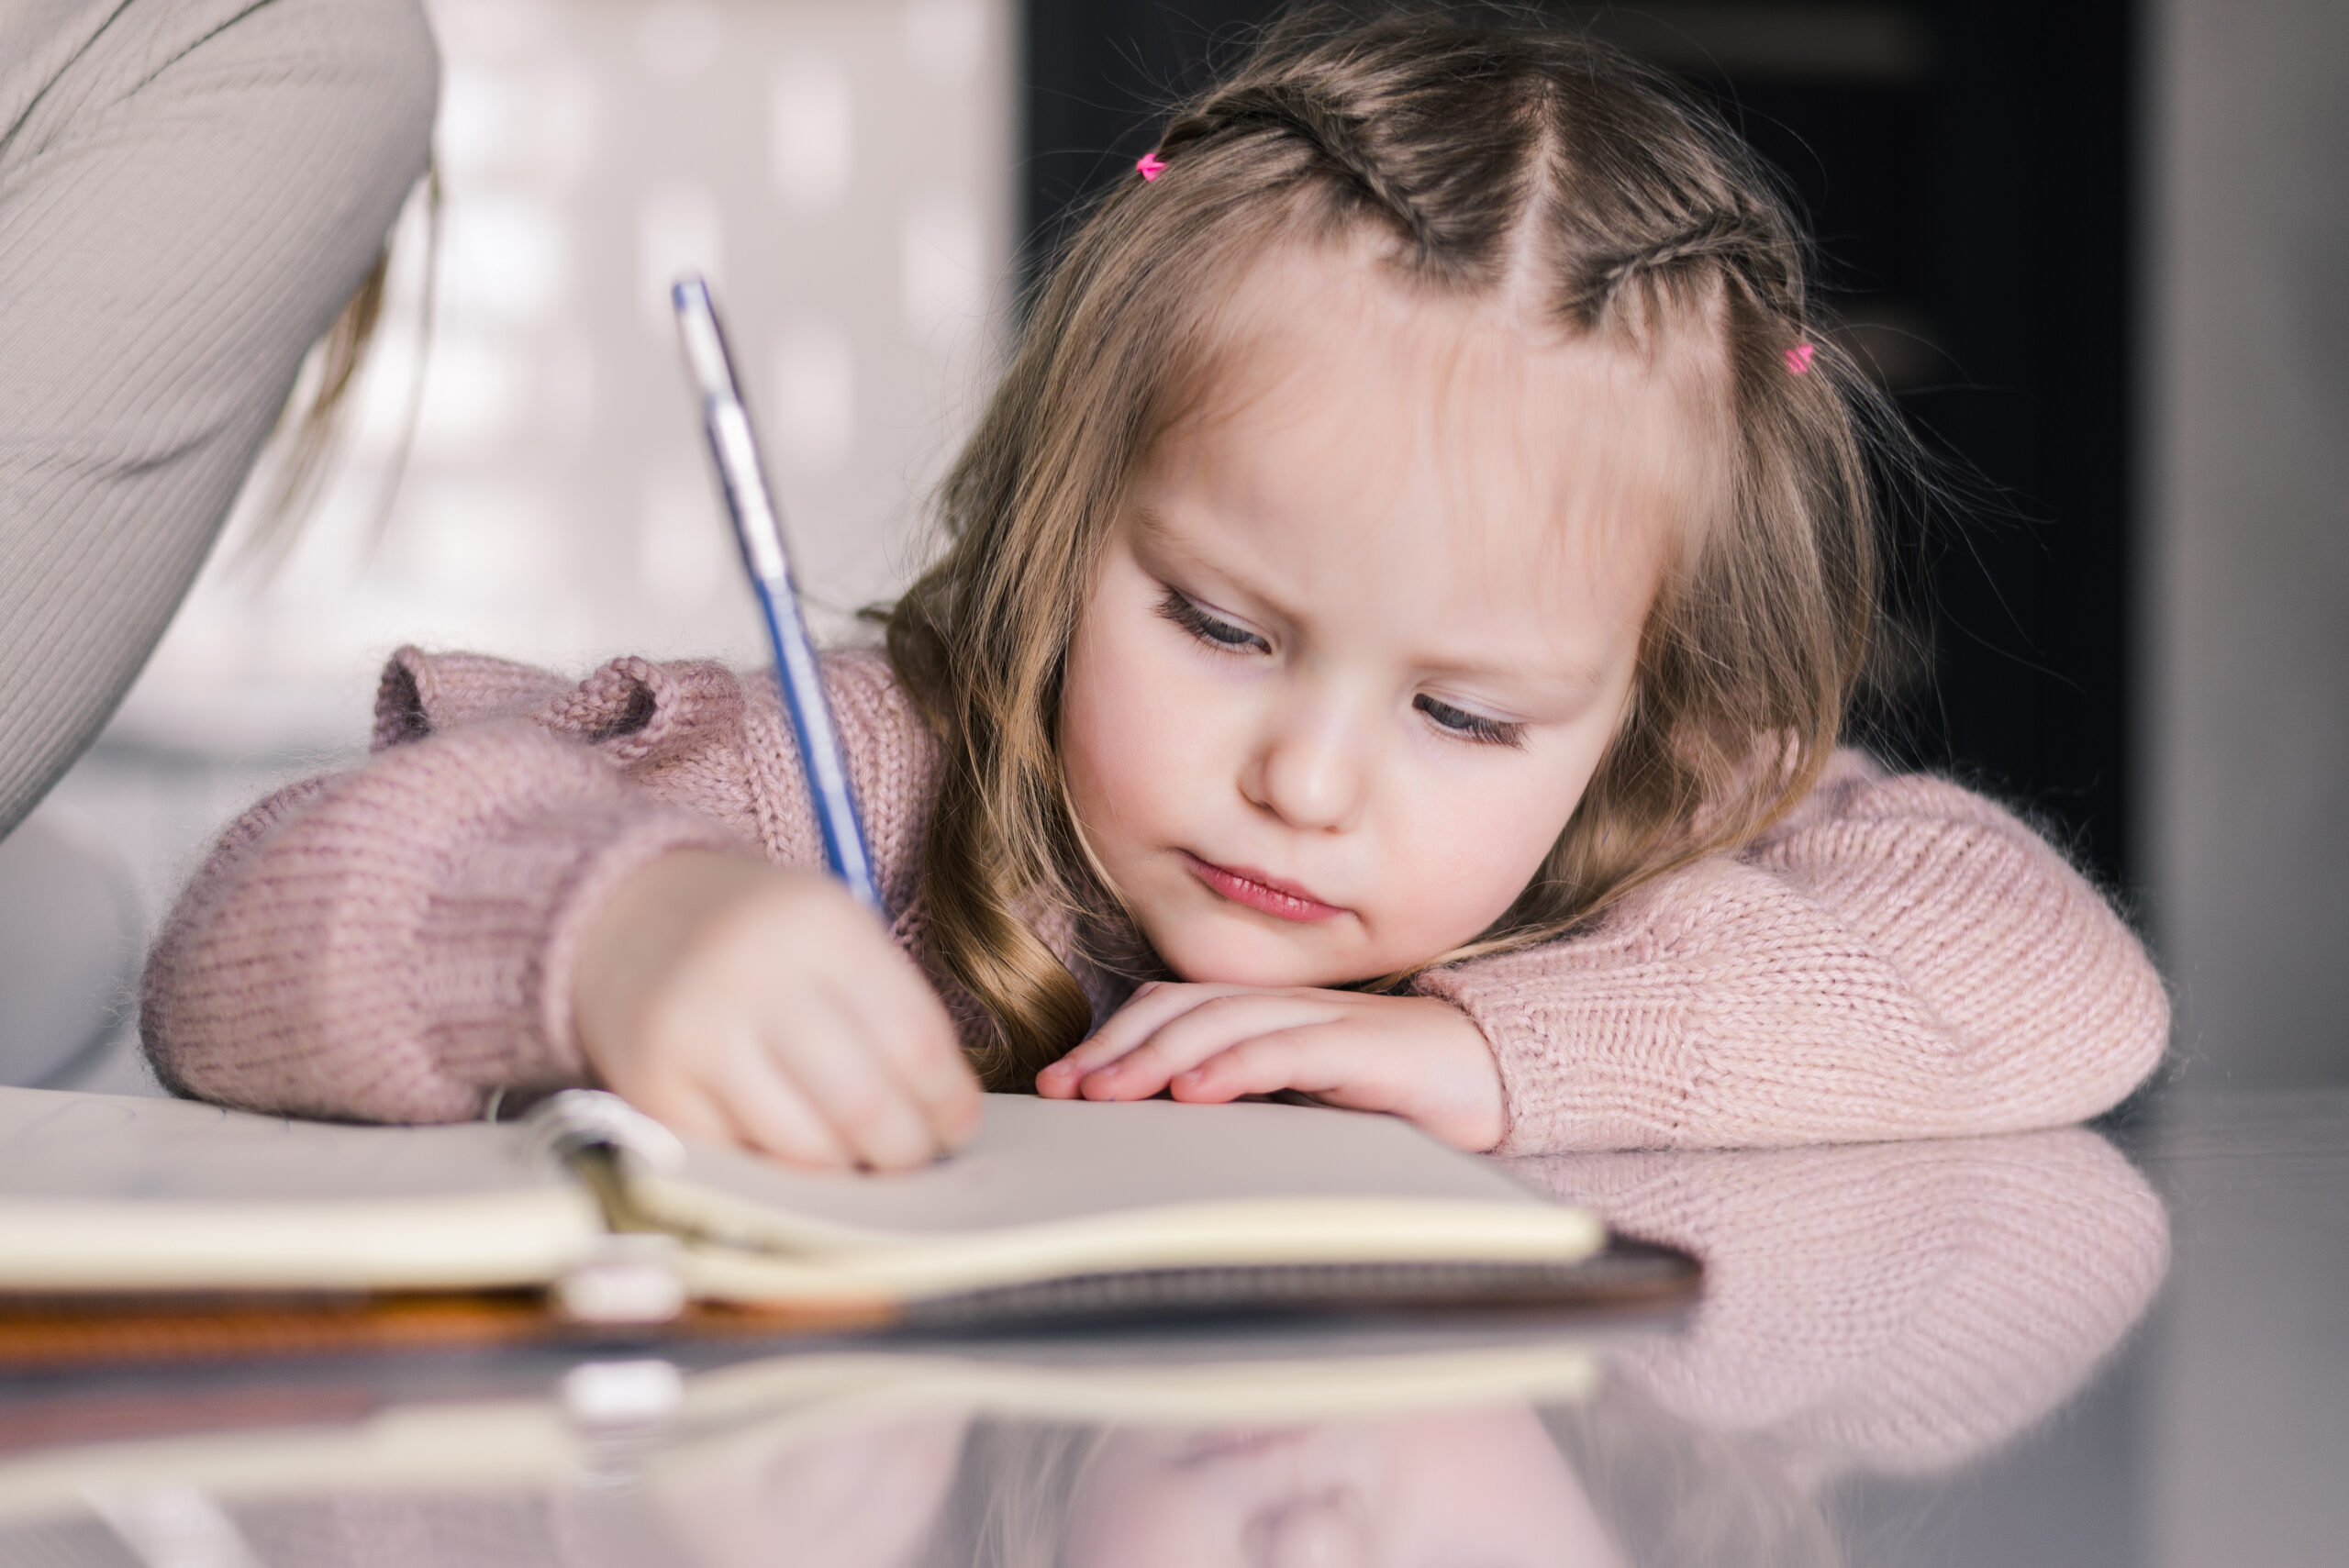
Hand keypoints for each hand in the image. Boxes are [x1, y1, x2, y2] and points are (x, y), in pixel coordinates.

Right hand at [573, 850, 978, 1170]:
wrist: (631, 920)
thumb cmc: (763, 940)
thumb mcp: (835, 937)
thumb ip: (894, 1012)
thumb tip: (951, 1120)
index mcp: (820, 926)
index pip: (915, 1041)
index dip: (948, 1102)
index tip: (958, 1128)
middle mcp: (755, 976)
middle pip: (864, 1102)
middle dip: (905, 1150)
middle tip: (913, 1159)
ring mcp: (698, 1036)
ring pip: (806, 1149)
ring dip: (849, 1171)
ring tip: (859, 1160)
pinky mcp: (654, 1091)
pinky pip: (745, 1166)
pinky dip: (782, 1176)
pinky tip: (795, 1156)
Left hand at [1034, 983, 1505, 1151]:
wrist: (1498, 1078)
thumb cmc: (1396, 1097)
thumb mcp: (1302, 1105)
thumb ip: (1244, 1105)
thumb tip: (1164, 1137)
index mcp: (1265, 1016)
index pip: (1171, 1008)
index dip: (1111, 1038)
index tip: (1056, 1084)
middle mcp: (1286, 1007)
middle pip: (1181, 1008)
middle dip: (1114, 1048)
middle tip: (1062, 1091)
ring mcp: (1326, 1021)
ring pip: (1223, 1022)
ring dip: (1157, 1056)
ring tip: (1108, 1092)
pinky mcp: (1366, 1048)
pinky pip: (1291, 1049)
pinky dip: (1237, 1065)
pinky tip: (1196, 1091)